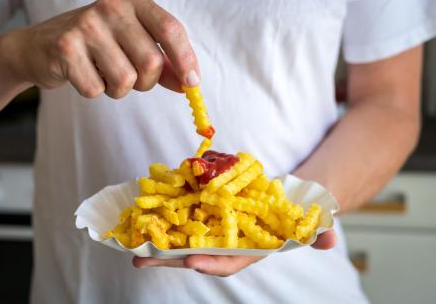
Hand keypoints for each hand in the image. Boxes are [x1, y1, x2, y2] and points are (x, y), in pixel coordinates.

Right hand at [2, 0, 198, 98]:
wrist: (39, 47)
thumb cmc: (96, 47)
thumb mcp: (132, 45)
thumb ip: (162, 62)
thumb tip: (188, 83)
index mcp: (133, 3)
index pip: (170, 29)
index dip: (185, 59)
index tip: (192, 83)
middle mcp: (110, 7)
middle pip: (152, 62)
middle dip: (146, 82)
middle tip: (130, 77)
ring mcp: (86, 26)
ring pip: (126, 80)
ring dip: (119, 89)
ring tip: (102, 73)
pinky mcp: (65, 48)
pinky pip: (97, 90)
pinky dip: (94, 91)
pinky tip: (82, 74)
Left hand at [133, 229, 336, 276]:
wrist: (287, 198)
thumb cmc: (296, 213)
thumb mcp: (310, 221)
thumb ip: (318, 232)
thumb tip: (330, 239)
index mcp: (249, 250)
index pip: (229, 262)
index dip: (210, 264)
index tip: (190, 262)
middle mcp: (228, 242)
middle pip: (196, 254)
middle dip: (170, 259)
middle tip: (142, 259)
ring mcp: (217, 227)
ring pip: (186, 238)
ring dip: (161, 242)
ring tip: (133, 245)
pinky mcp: (210, 209)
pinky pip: (186, 214)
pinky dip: (168, 216)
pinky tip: (148, 214)